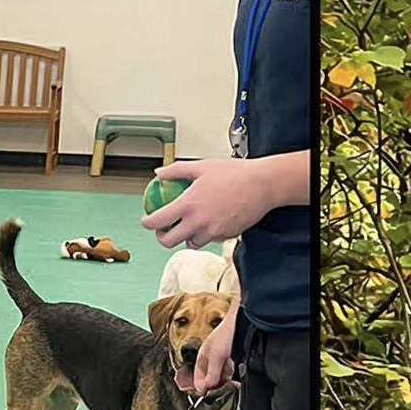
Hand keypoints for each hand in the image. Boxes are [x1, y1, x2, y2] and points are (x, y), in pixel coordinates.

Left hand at [139, 153, 308, 248]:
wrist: (262, 185)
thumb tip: (160, 173)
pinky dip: (205, 234)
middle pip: (168, 241)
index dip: (147, 223)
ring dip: (185, 236)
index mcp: (188, 205)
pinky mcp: (225, 236)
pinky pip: (209, 239)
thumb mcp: (201, 166)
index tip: (147, 220)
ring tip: (188, 225)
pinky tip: (209, 221)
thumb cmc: (235, 173)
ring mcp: (212, 232)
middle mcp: (197, 222)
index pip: (157, 221)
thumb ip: (176, 170)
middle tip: (164, 229)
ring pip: (190, 243)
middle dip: (162, 237)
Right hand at [179, 312, 237, 394]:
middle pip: (209, 382)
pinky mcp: (233, 363)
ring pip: (220, 380)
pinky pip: (230, 376)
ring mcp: (222, 362)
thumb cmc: (228, 332)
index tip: (207, 394)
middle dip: (214, 387)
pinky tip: (237, 381)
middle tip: (221, 389)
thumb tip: (205, 388)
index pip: (197, 380)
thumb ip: (211, 372)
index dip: (201, 388)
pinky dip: (233, 380)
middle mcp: (211, 362)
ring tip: (231, 385)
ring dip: (225, 384)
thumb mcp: (217, 354)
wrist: (245, 322)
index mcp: (202, 359)